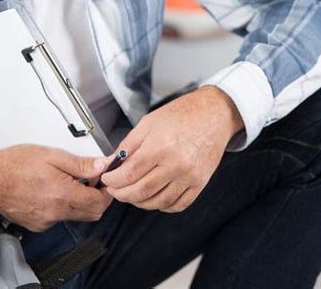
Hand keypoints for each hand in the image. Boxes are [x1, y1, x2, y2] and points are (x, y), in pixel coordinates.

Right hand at [0, 144, 112, 231]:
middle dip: (98, 198)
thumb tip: (101, 165)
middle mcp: (56, 212)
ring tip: (71, 182)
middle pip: (92, 214)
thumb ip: (80, 163)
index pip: (99, 202)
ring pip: (76, 216)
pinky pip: (60, 218)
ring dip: (81, 202)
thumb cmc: (16, 164)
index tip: (104, 179)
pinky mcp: (38, 225)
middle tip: (93, 180)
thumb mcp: (52, 155)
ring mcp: (46, 221)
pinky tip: (55, 190)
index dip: (107, 191)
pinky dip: (64, 206)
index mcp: (62, 194)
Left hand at [100, 86, 242, 212]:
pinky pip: (177, 205)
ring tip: (131, 193)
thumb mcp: (148, 122)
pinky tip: (153, 197)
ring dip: (139, 202)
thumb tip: (112, 163)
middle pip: (141, 191)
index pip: (130, 172)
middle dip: (122, 194)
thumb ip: (128, 145)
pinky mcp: (200, 184)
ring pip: (157, 202)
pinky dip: (161, 205)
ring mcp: (190, 177)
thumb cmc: (182, 115)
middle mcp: (176, 164)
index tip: (107, 180)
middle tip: (114, 190)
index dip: (113, 180)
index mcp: (161, 146)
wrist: (213, 115)